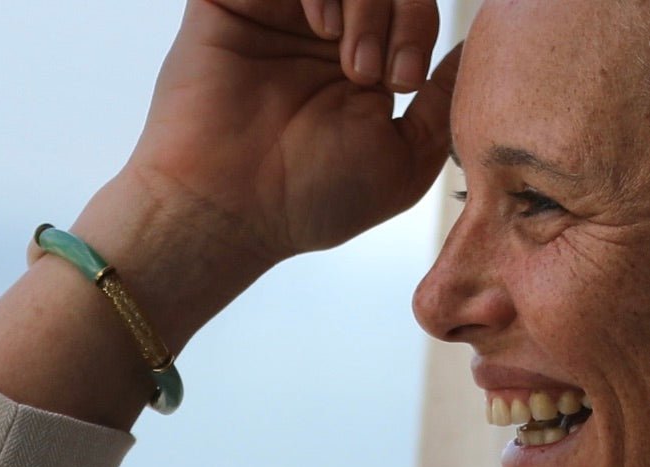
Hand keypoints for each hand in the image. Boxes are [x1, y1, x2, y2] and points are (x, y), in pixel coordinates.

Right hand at [126, 0, 459, 264]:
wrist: (230, 210)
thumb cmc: (312, 199)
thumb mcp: (403, 162)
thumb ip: (441, 104)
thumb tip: (472, 51)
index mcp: (358, 67)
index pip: (409, 4)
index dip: (419, 25)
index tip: (402, 81)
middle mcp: (319, 35)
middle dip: (399, 11)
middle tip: (379, 74)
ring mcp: (278, 14)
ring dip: (367, 0)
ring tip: (352, 62)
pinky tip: (320, 27)